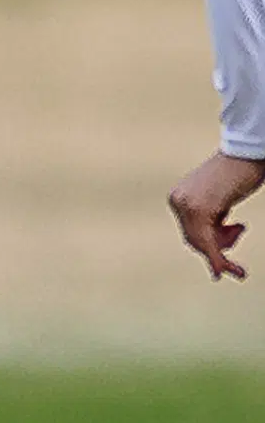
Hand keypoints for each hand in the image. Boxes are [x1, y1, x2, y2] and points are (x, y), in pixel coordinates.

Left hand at [167, 149, 264, 279]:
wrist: (246, 153)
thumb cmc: (236, 172)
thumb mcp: (217, 200)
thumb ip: (209, 219)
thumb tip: (211, 251)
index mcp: (177, 197)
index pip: (190, 232)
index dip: (209, 246)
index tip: (220, 265)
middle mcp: (177, 201)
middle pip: (194, 239)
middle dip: (217, 246)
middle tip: (239, 230)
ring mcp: (186, 206)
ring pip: (202, 244)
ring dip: (222, 252)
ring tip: (240, 228)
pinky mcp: (199, 210)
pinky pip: (208, 244)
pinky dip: (219, 259)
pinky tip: (232, 270)